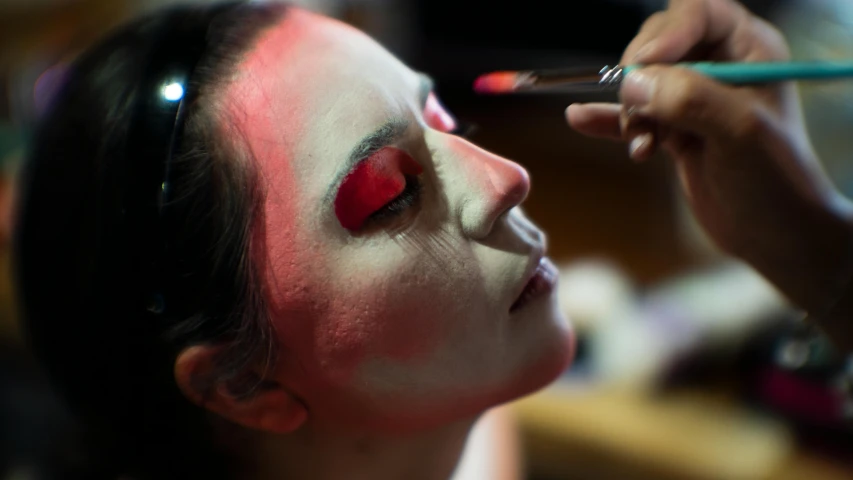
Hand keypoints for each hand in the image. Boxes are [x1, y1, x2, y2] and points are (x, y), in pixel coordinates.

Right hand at [567, 0, 852, 326]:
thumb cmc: (776, 181)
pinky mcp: (674, 131)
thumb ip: (689, 99)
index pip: (698, 14)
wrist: (777, 236)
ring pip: (642, 83)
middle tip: (641, 116)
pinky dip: (607, 120)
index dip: (666, 35)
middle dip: (641, 79)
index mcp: (750, 50)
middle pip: (660, 44)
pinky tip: (580, 120)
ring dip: (632, 113)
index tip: (643, 69)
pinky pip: (632, 116)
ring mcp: (694, 100)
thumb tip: (632, 84)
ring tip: (644, 146)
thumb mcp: (739, 132)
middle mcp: (721, 66)